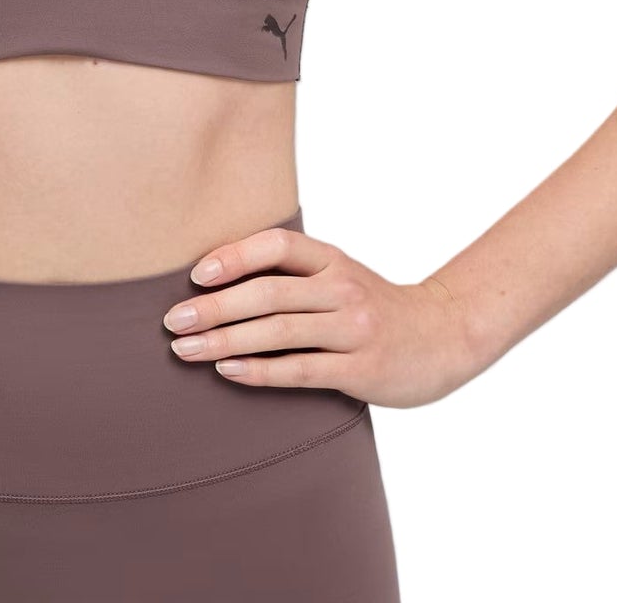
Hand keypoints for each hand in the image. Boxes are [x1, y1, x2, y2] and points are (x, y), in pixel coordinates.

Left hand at [160, 221, 476, 408]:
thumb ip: (294, 275)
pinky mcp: (361, 369)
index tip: (194, 276)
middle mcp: (343, 289)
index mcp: (333, 259)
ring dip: (225, 341)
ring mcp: (354, 330)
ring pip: (278, 332)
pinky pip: (300, 369)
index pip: (277, 245)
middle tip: (172, 321)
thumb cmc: (373, 308)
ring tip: (185, 349)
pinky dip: (259, 371)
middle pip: (268, 293)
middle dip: (214, 307)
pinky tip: (227, 372)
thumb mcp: (340, 276)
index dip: (233, 255)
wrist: (444, 337)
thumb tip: (216, 279)